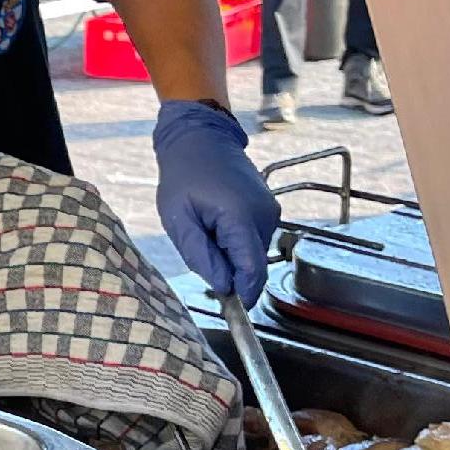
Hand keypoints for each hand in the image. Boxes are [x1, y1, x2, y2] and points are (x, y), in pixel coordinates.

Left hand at [153, 99, 280, 304]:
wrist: (200, 137)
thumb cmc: (183, 175)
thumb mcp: (179, 219)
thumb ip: (201, 256)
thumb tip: (223, 287)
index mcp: (241, 218)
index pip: (252, 271)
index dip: (243, 296)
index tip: (231, 312)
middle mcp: (264, 216)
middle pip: (253, 265)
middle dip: (230, 271)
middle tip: (201, 251)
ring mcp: (270, 212)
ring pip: (254, 254)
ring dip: (231, 254)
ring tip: (206, 229)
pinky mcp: (269, 210)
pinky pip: (254, 239)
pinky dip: (236, 242)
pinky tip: (216, 222)